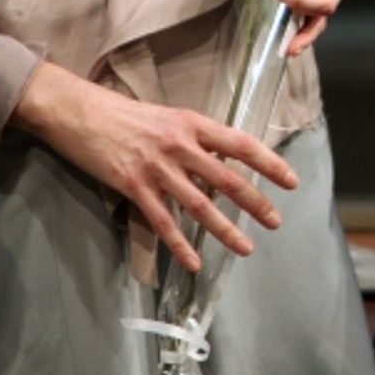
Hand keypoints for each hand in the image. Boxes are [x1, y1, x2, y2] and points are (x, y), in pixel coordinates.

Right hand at [10, 61, 298, 271]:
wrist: (83, 113)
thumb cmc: (129, 115)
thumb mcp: (170, 118)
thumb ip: (196, 139)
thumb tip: (224, 160)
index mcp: (194, 123)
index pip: (242, 144)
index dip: (269, 163)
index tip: (290, 181)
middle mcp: (180, 145)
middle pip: (227, 178)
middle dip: (256, 202)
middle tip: (276, 221)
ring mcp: (157, 168)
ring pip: (200, 205)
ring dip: (225, 229)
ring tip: (246, 247)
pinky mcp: (134, 188)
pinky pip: (163, 222)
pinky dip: (180, 244)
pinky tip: (195, 262)